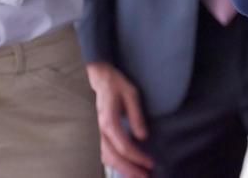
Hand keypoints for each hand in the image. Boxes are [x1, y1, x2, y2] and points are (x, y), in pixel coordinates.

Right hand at [86, 61, 153, 177]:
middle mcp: (100, 130)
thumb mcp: (131, 94)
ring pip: (106, 159)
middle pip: (113, 157)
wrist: (101, 79)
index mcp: (109, 121)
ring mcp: (97, 133)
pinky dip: (115, 164)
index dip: (137, 157)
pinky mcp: (98, 134)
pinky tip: (126, 168)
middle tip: (145, 177)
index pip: (124, 146)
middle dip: (130, 170)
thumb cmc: (117, 85)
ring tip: (137, 176)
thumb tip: (143, 136)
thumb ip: (136, 116)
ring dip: (122, 170)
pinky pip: (104, 154)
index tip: (151, 163)